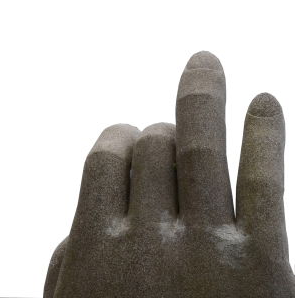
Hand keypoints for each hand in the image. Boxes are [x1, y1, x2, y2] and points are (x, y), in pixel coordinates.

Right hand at [45, 52, 293, 297]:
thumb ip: (69, 268)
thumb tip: (79, 220)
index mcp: (96, 255)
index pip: (107, 160)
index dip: (120, 138)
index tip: (130, 137)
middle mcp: (149, 247)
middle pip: (152, 151)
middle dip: (158, 133)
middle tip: (167, 132)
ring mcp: (209, 255)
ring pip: (200, 150)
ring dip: (201, 100)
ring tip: (206, 66)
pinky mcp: (265, 270)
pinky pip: (262, 184)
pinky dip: (264, 135)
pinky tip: (265, 102)